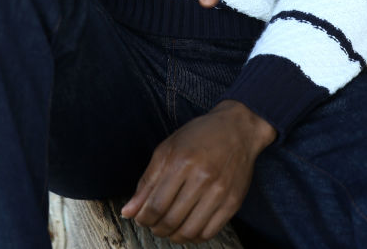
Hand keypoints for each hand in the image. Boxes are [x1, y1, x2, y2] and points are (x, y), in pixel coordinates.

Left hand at [121, 100, 276, 243]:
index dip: (143, 218)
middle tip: (153, 224)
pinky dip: (193, 237)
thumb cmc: (199, 136)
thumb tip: (128, 211)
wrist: (238, 129)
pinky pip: (208, 233)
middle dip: (156, 228)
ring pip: (189, 231)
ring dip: (173, 236)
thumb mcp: (168, 149)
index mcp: (181, 161)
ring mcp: (219, 192)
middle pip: (171, 220)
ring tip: (169, 228)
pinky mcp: (233, 203)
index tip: (140, 218)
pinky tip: (187, 227)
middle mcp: (202, 177)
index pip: (156, 204)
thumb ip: (147, 181)